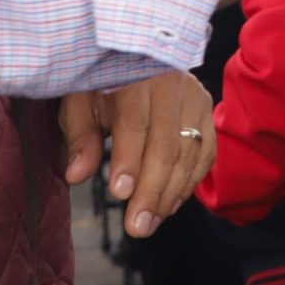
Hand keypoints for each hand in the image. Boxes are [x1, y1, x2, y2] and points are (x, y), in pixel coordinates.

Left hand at [61, 70, 216, 236]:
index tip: (120, 193)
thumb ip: (79, 137)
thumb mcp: (79, 102)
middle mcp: (173, 83)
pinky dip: (189, 184)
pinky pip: (205, 155)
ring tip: (149, 223)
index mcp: (136, 74)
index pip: (136, 122)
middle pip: (167, 143)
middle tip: (137, 226)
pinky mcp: (207, 113)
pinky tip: (168, 205)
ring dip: (170, 194)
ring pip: (190, 153)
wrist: (134, 57)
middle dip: (152, 190)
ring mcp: (196, 98)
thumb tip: (76, 176)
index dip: (129, 159)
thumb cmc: (101, 84)